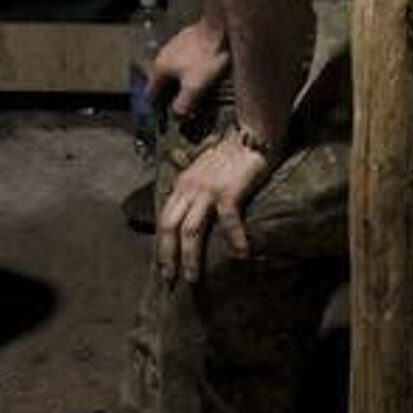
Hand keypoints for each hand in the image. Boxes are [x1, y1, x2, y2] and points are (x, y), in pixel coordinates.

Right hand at [147, 18, 229, 120]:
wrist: (219, 27)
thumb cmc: (206, 57)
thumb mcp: (195, 86)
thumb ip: (183, 104)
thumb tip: (176, 116)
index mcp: (160, 69)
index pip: (151, 93)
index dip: (156, 108)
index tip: (162, 117)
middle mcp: (162, 56)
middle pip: (160, 81)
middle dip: (167, 95)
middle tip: (177, 106)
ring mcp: (174, 45)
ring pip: (171, 69)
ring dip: (177, 81)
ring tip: (188, 91)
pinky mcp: (187, 39)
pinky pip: (182, 59)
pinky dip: (186, 69)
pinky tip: (198, 72)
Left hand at [155, 130, 271, 284]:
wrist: (252, 132)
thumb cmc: (232, 154)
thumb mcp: (204, 171)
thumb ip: (195, 189)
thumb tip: (191, 213)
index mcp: (182, 184)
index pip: (164, 219)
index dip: (161, 244)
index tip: (163, 267)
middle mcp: (189, 187)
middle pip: (169, 227)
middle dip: (167, 256)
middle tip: (169, 279)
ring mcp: (207, 189)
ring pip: (190, 230)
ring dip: (190, 257)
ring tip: (193, 278)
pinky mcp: (228, 190)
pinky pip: (227, 220)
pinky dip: (233, 239)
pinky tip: (241, 254)